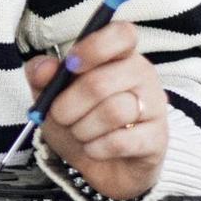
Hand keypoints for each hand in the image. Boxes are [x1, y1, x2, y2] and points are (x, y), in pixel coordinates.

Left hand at [24, 20, 168, 200]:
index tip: (71, 66)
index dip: (93, 47)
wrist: (103, 167)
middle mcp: (142, 75)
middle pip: (101, 81)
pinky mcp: (158, 139)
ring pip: (112, 111)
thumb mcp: (51, 96)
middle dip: (68, 105)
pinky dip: (96, 148)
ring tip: (80, 133)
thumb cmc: (79, 120)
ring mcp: (155, 106)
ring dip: (82, 129)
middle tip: (60, 116)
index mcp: (119, 55)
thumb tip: (44, 68)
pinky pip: (121, 141)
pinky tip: (94, 148)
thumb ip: (41, 76)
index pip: (121, 34)